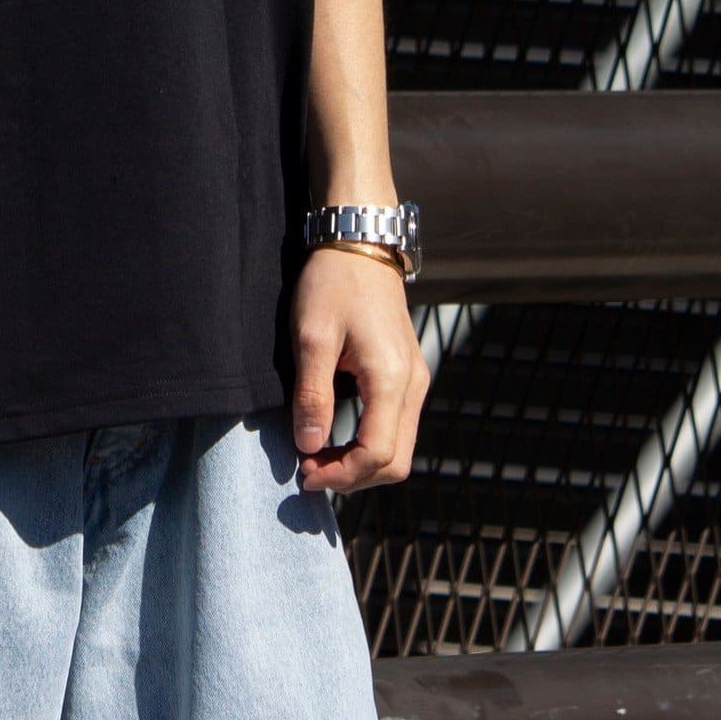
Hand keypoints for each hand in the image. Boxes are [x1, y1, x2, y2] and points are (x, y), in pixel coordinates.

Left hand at [289, 244, 428, 494]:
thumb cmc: (332, 283)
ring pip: (400, 446)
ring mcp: (415, 378)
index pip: (378, 455)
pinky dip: (371, 442)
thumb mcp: (311, 336)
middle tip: (310, 471)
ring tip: (318, 455)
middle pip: (396, 461)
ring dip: (362, 462)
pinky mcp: (408, 371)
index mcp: (391, 378)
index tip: (304, 474)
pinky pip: (398, 424)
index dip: (342, 475)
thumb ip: (312, 395)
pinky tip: (338, 434)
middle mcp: (413, 384)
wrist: (360, 242)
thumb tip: (310, 446)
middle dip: (354, 476)